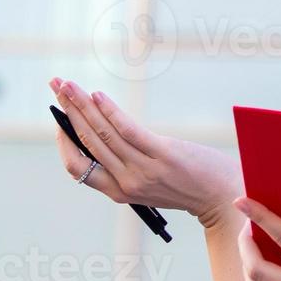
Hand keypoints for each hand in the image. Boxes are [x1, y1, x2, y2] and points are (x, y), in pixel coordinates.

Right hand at [49, 77, 242, 227]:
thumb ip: (129, 167)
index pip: (77, 168)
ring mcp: (144, 169)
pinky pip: (128, 130)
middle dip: (66, 111)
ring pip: (101, 133)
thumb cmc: (189, 185)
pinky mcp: (163, 154)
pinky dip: (109, 111)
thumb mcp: (151, 183)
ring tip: (68, 85)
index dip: (63, 142)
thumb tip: (105, 133)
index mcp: (119, 192)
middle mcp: (126, 182)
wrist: (224, 195)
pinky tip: (97, 95)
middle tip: (56, 86)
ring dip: (81, 104)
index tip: (59, 119)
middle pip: (85, 143)